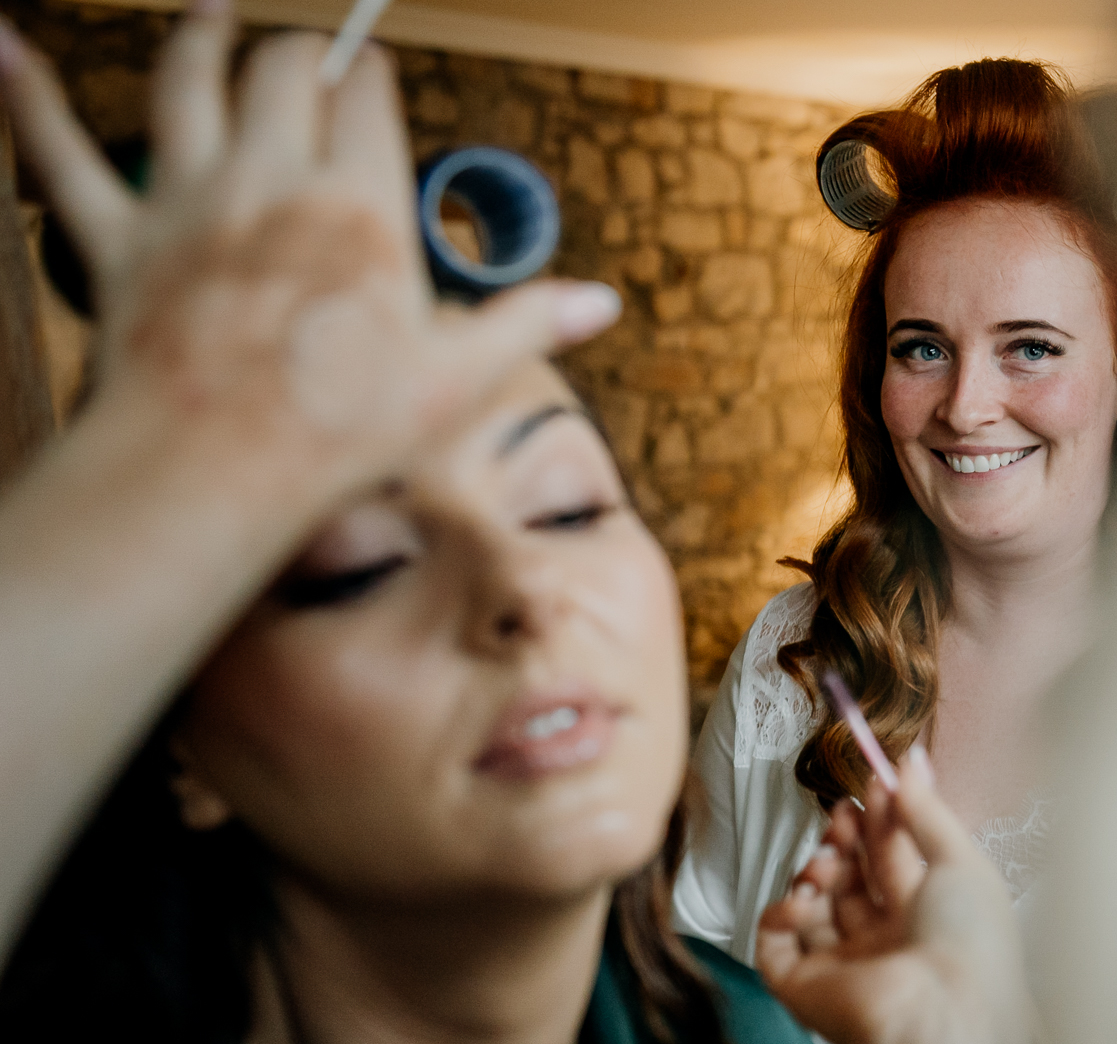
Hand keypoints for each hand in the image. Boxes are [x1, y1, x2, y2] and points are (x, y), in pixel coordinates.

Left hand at [0, 3, 617, 485]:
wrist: (217, 467)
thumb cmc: (344, 429)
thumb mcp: (460, 378)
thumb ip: (528, 320)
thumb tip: (601, 301)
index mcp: (359, 204)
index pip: (365, 97)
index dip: (369, 75)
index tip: (372, 73)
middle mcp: (270, 178)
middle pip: (281, 69)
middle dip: (298, 48)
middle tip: (307, 53)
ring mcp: (187, 201)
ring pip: (185, 81)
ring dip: (199, 34)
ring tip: (211, 9)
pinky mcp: (116, 239)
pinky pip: (62, 151)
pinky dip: (29, 95)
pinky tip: (7, 49)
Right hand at [756, 746, 1034, 1043]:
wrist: (945, 1016)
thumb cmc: (968, 943)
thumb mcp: (959, 860)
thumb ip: (927, 809)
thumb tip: (912, 758)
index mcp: (927, 919)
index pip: (891, 859)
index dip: (878, 820)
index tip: (872, 785)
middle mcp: (885, 945)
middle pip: (849, 879)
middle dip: (842, 840)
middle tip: (841, 817)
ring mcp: (844, 968)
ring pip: (811, 906)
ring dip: (814, 871)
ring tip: (827, 863)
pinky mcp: (805, 990)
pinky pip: (776, 945)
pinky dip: (780, 914)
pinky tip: (802, 901)